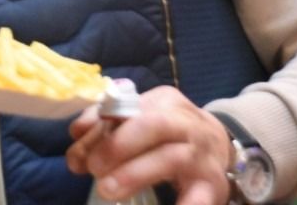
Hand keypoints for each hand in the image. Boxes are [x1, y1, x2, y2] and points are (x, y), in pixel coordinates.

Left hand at [66, 86, 234, 204]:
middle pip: (151, 126)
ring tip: (106, 190)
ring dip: (133, 174)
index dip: (97, 131)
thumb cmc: (168, 134)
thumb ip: (105, 126)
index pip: (125, 109)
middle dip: (116, 146)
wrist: (221, 145)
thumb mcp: (140, 119)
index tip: (76, 156)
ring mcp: (202, 154)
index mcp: (163, 102)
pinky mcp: (214, 184)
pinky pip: (200, 197)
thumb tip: (75, 141)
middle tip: (93, 169)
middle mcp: (185, 123)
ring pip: (169, 158)